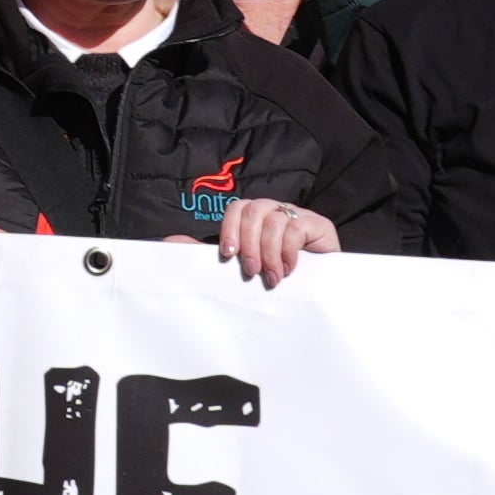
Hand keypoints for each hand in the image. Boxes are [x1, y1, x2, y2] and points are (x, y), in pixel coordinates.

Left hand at [215, 198, 339, 288]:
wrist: (321, 287)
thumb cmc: (278, 275)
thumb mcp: (245, 264)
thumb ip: (214, 253)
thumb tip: (174, 240)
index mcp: (257, 217)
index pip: (237, 208)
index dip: (230, 228)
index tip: (228, 255)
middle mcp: (276, 210)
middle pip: (254, 210)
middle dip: (249, 244)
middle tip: (251, 271)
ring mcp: (298, 215)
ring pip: (273, 220)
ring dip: (269, 253)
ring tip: (272, 277)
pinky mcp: (317, 224)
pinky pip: (295, 228)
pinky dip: (288, 252)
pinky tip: (289, 269)